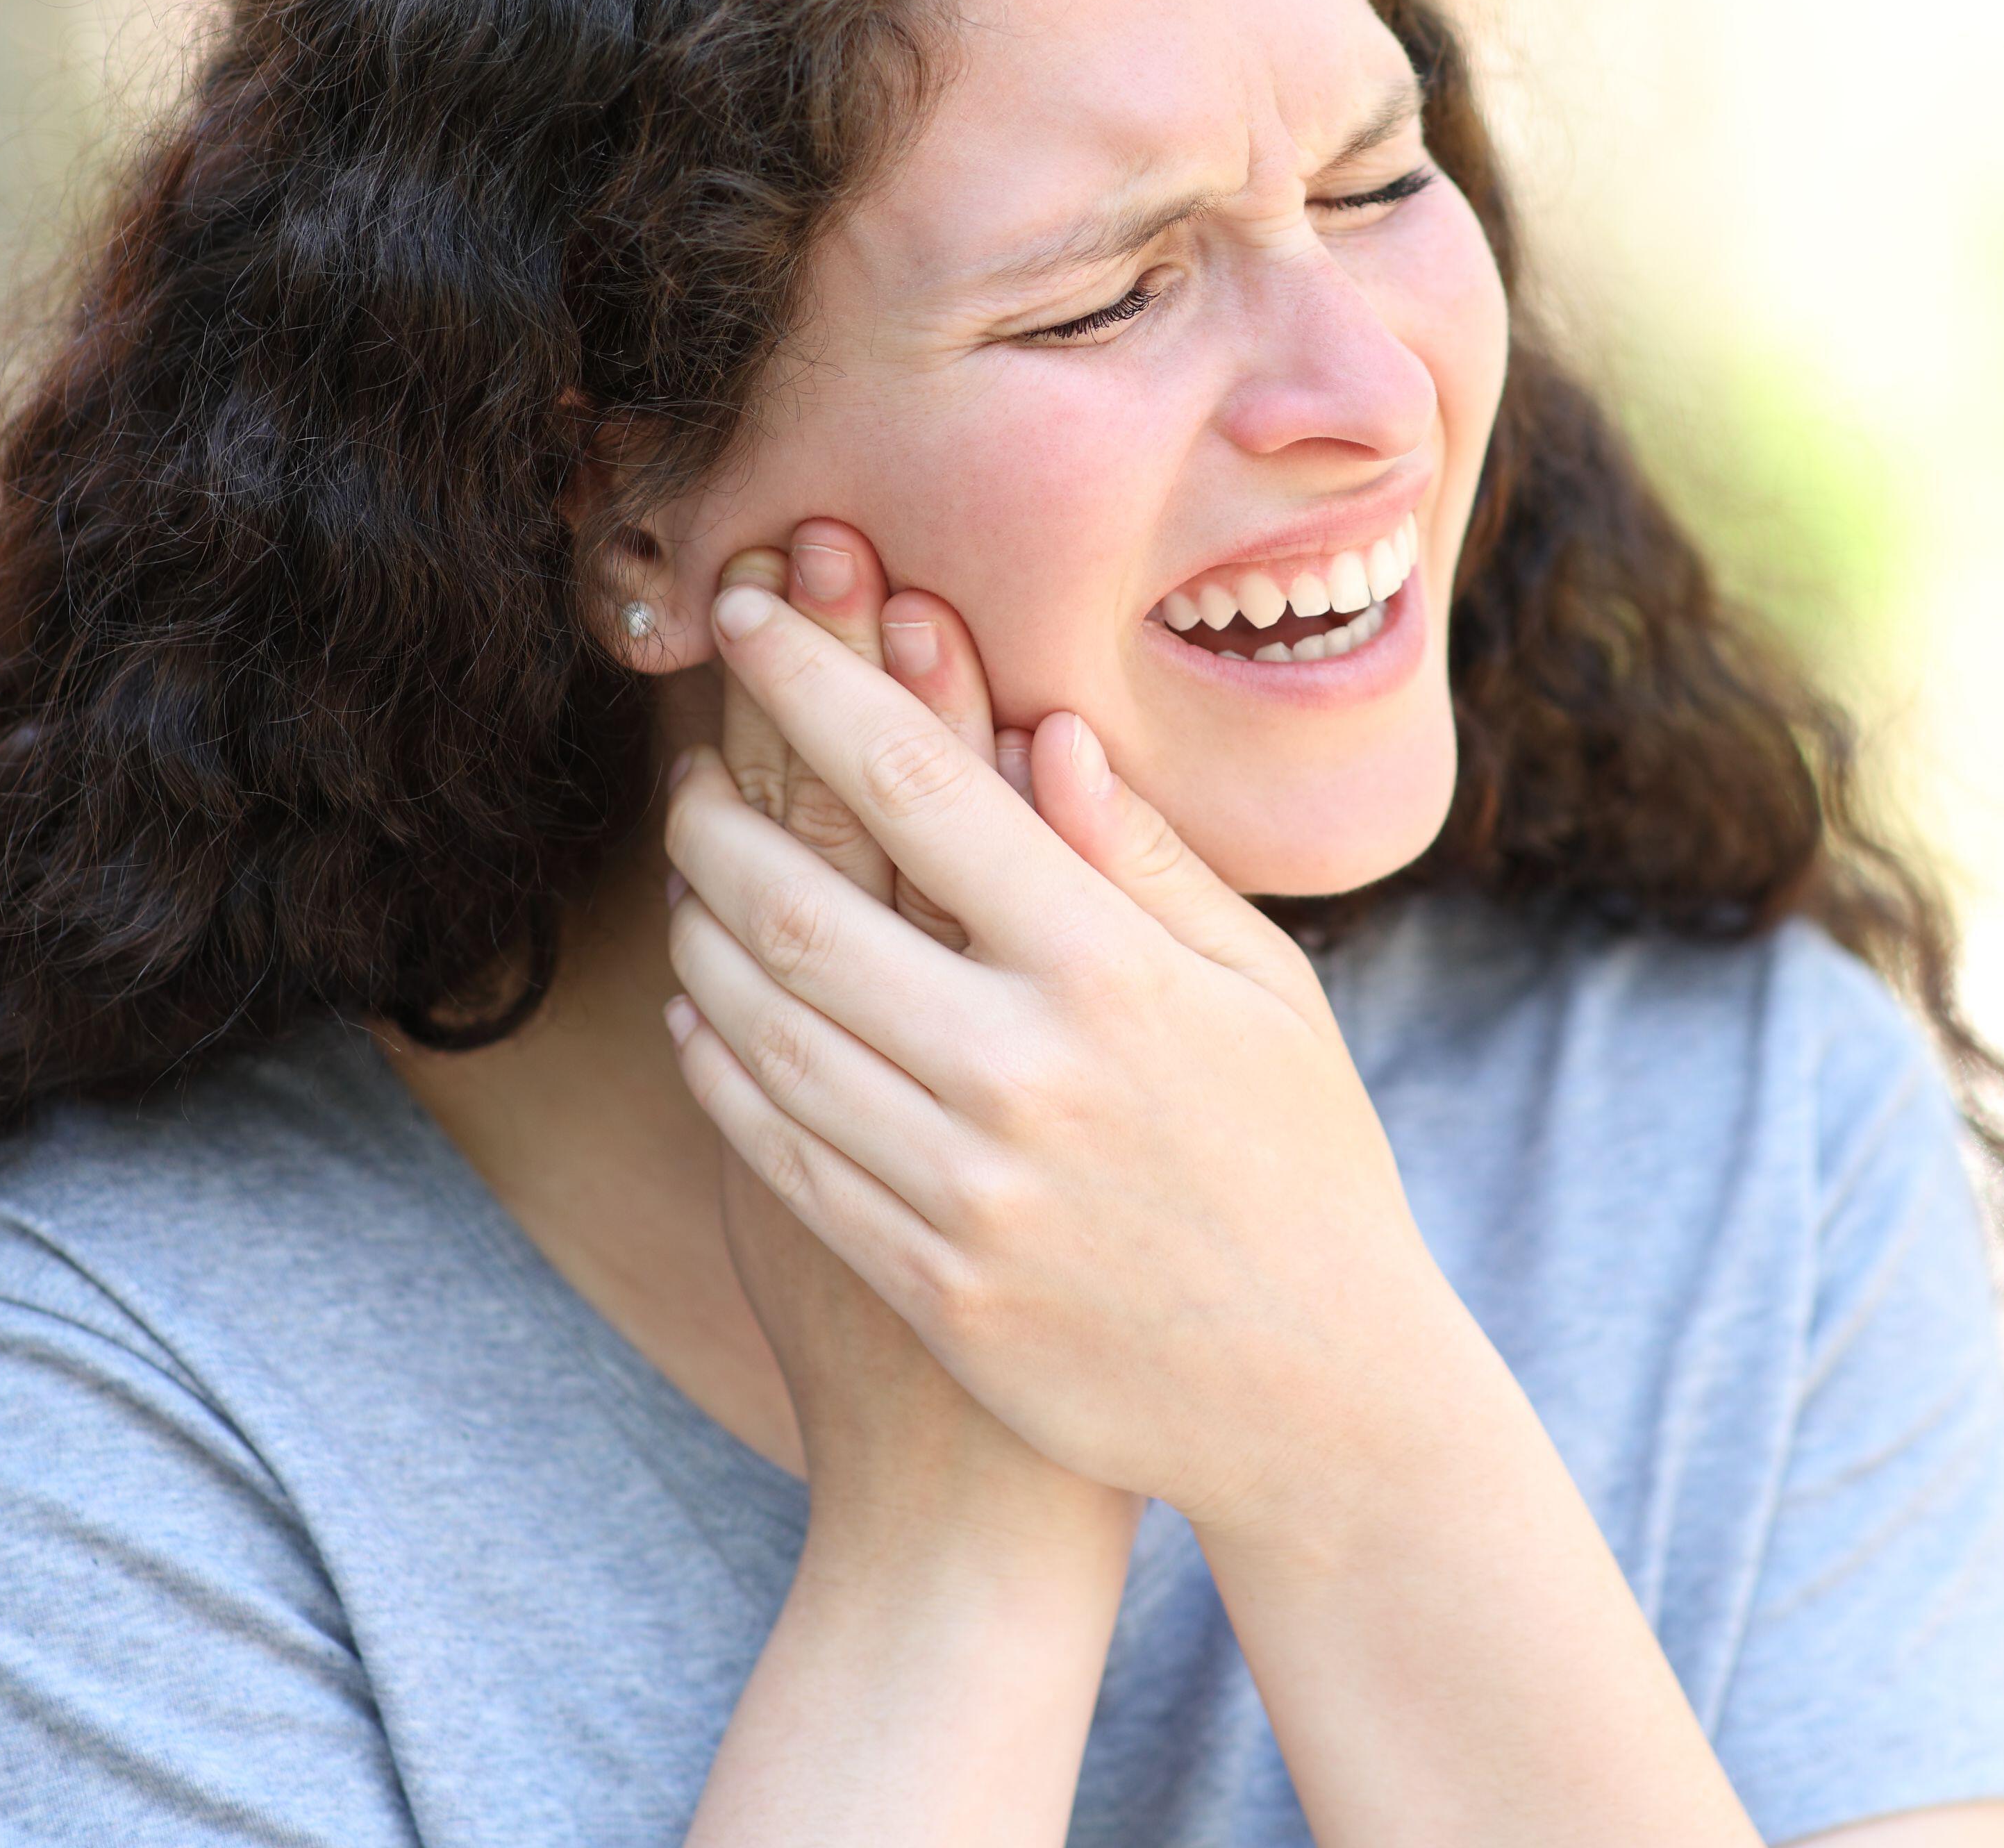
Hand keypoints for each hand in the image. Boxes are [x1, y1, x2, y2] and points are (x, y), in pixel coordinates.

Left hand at [661, 578, 1479, 1543]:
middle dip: (718, 813)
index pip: (918, 782)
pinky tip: (703, 1014)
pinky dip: (721, 1066)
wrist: (1317, 1397)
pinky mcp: (929, 1282)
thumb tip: (1041, 728)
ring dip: (702, 935)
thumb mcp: (1262, 988)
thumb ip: (1146, 858)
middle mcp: (1025, 1070)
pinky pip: (781, 1151)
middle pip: (802, 906)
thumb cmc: (1302, 1158)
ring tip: (691, 877)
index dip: (811, 680)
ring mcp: (968, 1187)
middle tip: (686, 767)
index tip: (746, 607)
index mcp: (1112, 969)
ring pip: (766, 1028)